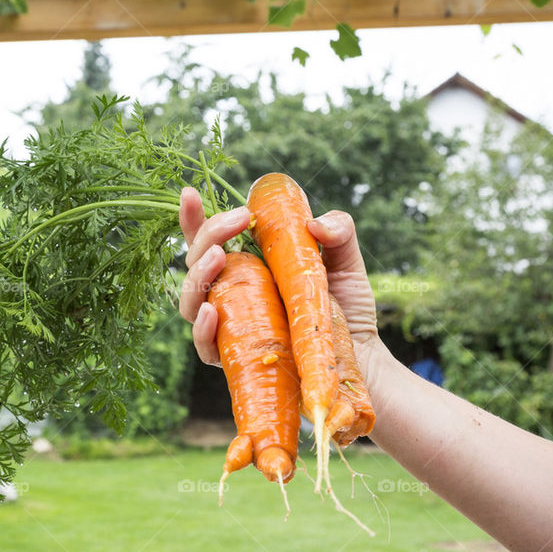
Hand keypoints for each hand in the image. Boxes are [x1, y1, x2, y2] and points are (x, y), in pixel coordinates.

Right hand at [178, 187, 382, 372]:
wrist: (362, 359)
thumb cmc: (348, 310)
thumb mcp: (347, 261)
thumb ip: (339, 231)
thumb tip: (315, 224)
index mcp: (247, 266)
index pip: (208, 240)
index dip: (192, 217)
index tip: (190, 192)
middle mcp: (231, 294)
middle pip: (195, 262)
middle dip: (207, 235)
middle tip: (239, 220)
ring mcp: (231, 326)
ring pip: (190, 301)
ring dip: (197, 276)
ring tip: (219, 257)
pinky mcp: (237, 358)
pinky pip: (205, 346)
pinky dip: (201, 327)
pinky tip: (212, 310)